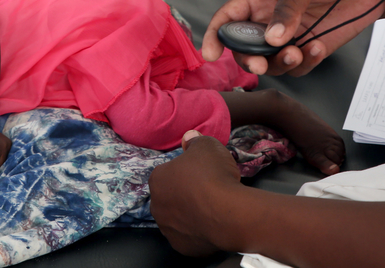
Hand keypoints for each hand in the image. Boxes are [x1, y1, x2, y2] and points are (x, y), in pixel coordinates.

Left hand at [149, 131, 244, 255]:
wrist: (228, 212)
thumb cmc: (213, 174)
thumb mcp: (207, 146)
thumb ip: (195, 141)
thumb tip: (189, 137)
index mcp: (158, 179)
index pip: (167, 172)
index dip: (184, 171)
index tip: (200, 172)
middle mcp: (156, 205)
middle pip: (170, 196)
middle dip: (184, 193)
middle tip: (206, 190)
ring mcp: (168, 229)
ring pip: (177, 218)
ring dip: (189, 213)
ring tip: (211, 208)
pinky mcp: (181, 246)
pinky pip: (188, 236)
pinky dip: (197, 231)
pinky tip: (212, 224)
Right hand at [203, 0, 384, 75]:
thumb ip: (288, 5)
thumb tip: (271, 37)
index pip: (229, 17)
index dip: (215, 35)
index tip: (211, 53)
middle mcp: (271, 19)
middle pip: (246, 47)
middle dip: (250, 59)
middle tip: (262, 63)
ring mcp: (291, 36)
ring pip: (271, 62)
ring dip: (280, 63)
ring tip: (299, 51)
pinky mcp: (311, 49)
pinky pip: (299, 67)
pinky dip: (305, 63)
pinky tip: (319, 47)